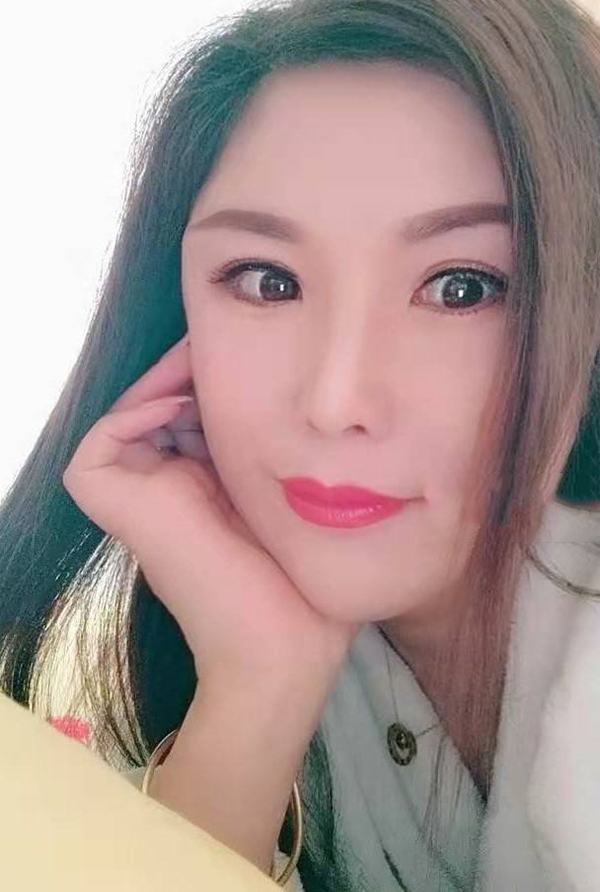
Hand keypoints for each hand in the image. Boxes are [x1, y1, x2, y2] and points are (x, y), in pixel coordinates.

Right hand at [62, 333, 361, 693]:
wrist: (283, 647)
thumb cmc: (305, 583)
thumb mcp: (297, 503)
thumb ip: (285, 460)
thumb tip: (301, 402)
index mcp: (204, 489)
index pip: (193, 415)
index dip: (217, 382)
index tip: (254, 355)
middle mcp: (167, 488)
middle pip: (161, 408)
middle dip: (194, 373)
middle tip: (227, 348)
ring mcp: (139, 499)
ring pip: (132, 416)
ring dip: (167, 383)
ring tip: (210, 365)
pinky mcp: (119, 506)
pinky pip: (101, 442)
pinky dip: (134, 411)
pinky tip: (184, 402)